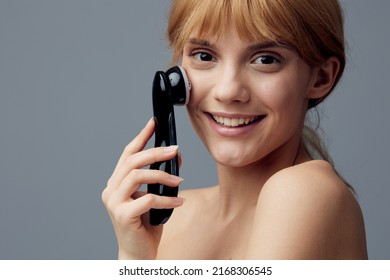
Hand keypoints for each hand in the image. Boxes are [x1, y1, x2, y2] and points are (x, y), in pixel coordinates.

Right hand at [102, 118, 183, 258]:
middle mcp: (111, 190)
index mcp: (116, 183)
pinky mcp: (122, 216)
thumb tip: (176, 155)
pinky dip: (166, 199)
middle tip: (175, 150)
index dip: (141, 137)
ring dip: (162, 176)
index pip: (127, 154)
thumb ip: (160, 177)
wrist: (138, 253)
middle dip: (155, 152)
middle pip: (131, 161)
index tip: (154, 123)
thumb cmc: (146, 224)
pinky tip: (178, 203)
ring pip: (137, 176)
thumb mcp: (154, 196)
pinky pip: (147, 199)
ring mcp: (114, 203)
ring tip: (180, 181)